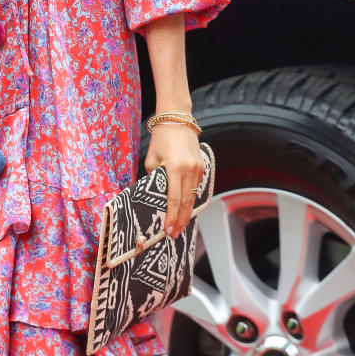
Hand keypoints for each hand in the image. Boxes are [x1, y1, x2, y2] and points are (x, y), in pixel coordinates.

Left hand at [144, 122, 204, 237]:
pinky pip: (196, 188)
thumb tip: (153, 198)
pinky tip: (186, 210)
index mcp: (175, 168)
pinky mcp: (202, 167)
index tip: (168, 230)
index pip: (173, 199)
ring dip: (186, 213)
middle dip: (180, 220)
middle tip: (175, 234)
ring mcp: (198, 168)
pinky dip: (191, 200)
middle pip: (185, 202)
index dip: (171, 217)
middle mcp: (189, 169)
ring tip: (180, 226)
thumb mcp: (152, 160)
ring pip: (192, 197)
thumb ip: (153, 180)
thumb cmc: (161, 140)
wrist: (178, 121)